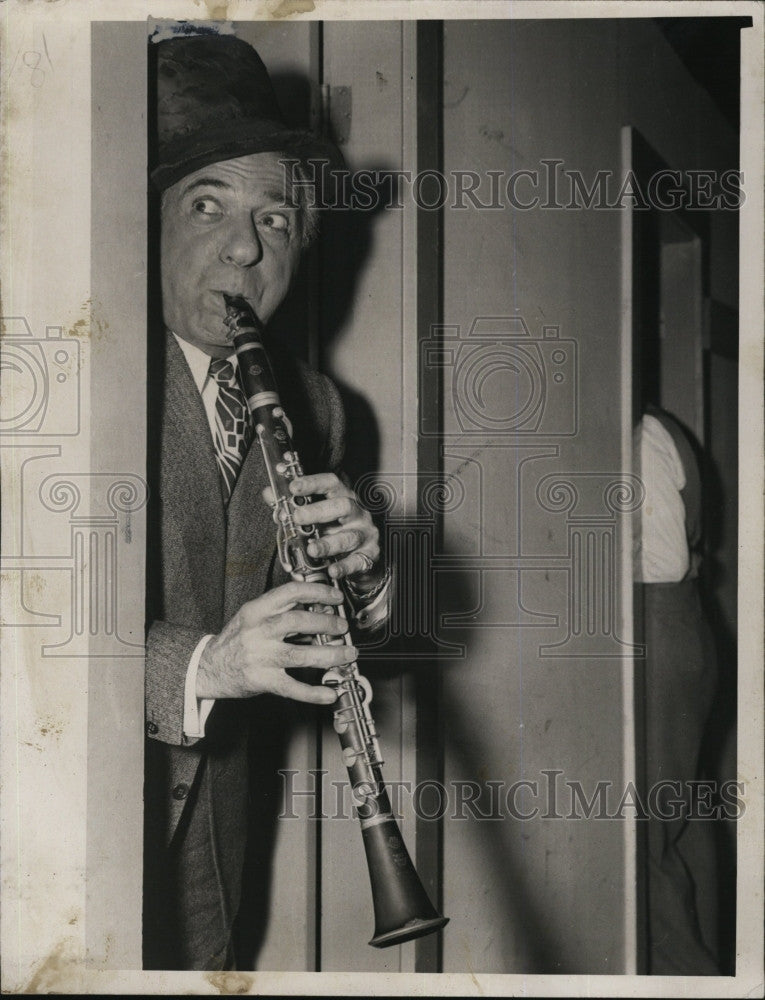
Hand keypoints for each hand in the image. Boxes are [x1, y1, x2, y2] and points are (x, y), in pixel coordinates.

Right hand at [196, 581, 356, 703]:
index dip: (318, 592)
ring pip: (302, 655)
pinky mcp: (263, 680)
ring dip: (330, 655)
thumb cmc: (236, 639)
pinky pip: (293, 688)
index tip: (336, 598)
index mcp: (257, 610)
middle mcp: (258, 631)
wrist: (208, 668)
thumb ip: (281, 610)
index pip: (291, 592)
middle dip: (328, 623)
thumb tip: (318, 607)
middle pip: (299, 622)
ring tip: (348, 654)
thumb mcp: (253, 616)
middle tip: (343, 627)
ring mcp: (261, 657)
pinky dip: (314, 692)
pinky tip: (330, 693)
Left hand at [264, 473, 381, 582]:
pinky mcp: (370, 555)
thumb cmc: (333, 532)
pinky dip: (344, 567)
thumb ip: (291, 505)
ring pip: (350, 536)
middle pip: (343, 505)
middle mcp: (357, 513)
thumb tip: (269, 493)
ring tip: (312, 549)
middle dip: (319, 511)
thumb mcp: (313, 517)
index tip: (294, 486)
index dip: (313, 482)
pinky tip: (332, 570)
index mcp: (343, 498)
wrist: (359, 558)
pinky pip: (358, 561)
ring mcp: (365, 534)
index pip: (331, 483)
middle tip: (298, 517)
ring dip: (329, 543)